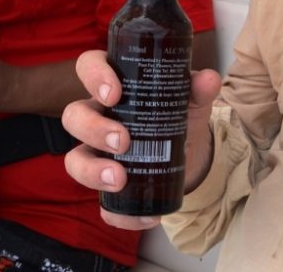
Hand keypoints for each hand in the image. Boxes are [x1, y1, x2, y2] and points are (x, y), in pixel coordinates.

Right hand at [62, 49, 221, 229]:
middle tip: (122, 141)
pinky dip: (118, 212)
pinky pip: (101, 203)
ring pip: (74, 159)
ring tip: (120, 179)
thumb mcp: (191, 97)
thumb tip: (208, 79)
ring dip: (92, 171)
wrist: (189, 148)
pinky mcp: (108, 184)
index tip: (114, 93)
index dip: (94, 76)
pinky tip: (143, 215)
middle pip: (74, 116)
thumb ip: (199, 88)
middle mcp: (98, 115)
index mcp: (113, 83)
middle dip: (93, 129)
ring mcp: (97, 151)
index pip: (88, 66)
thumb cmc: (177, 111)